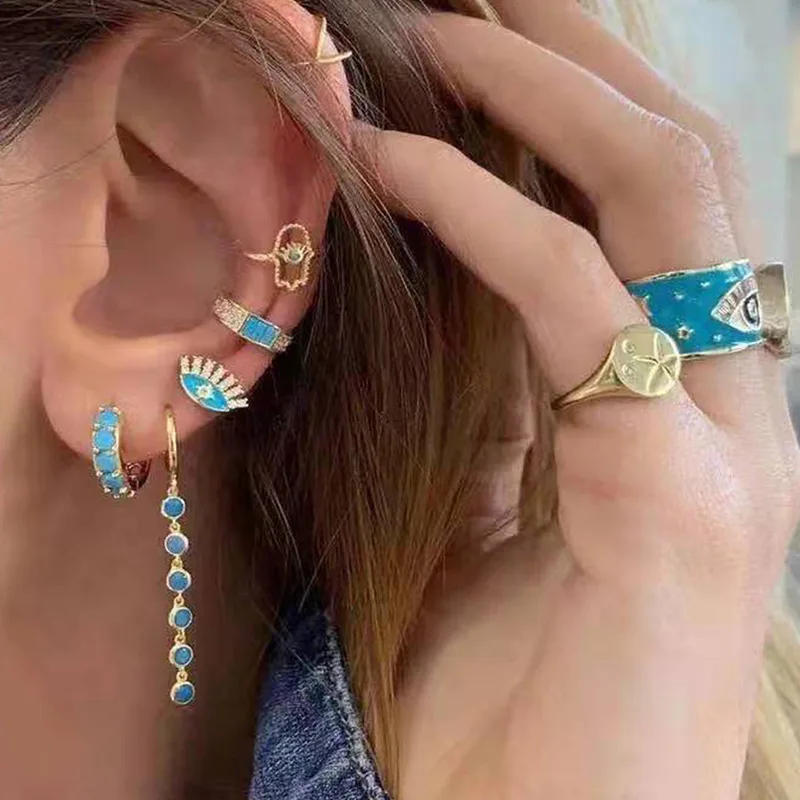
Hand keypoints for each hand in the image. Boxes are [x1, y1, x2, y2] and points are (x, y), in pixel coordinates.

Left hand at [359, 7, 799, 799]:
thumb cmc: (526, 693)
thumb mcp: (509, 521)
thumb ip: (515, 412)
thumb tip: (478, 308)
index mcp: (695, 410)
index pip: (658, 209)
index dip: (580, 106)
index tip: (488, 42)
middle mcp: (740, 405)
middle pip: (682, 166)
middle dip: (584, 57)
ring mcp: (729, 447)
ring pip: (666, 201)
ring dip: (550, 95)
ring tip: (445, 30)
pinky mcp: (683, 499)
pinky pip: (583, 307)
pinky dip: (492, 217)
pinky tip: (402, 164)